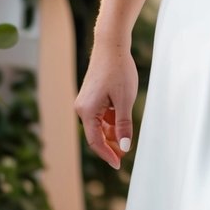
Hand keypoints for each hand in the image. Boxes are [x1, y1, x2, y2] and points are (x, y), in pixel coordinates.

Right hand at [75, 37, 138, 168]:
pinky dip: (110, 120)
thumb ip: (123, 125)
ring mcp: (85, 101)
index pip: (95, 141)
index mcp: (87, 111)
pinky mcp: (91, 95)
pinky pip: (100, 114)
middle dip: (111, 144)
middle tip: (125, 154)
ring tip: (127, 136)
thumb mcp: (125, 100)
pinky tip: (121, 120)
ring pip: (99, 124)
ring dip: (112, 132)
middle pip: (96, 134)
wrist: (111, 45)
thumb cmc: (119, 70)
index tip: (118, 165)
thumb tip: (124, 147)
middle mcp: (82, 108)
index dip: (107, 155)